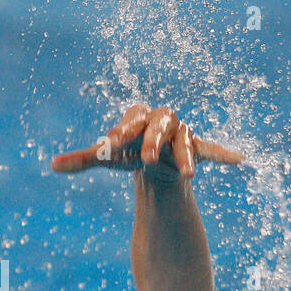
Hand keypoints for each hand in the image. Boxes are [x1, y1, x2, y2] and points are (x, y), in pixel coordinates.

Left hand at [50, 105, 243, 180]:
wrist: (154, 157)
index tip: (107, 147)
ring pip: (185, 140)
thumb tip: (51, 164)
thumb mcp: (108, 157)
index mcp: (138, 117)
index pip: (129, 122)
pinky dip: (223, 153)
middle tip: (147, 158)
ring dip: (186, 155)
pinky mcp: (197, 148)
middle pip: (160, 125)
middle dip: (153, 140)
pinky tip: (239, 159)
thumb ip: (83, 159)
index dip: (119, 133)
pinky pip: (211, 148)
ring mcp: (181, 134)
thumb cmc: (129, 151)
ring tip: (188, 173)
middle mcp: (161, 120)